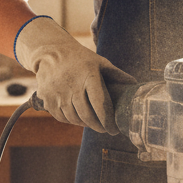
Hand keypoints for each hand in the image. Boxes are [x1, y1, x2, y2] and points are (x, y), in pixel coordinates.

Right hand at [14, 18, 133, 133]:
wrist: (50, 53)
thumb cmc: (80, 58)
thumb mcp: (99, 62)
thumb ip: (116, 74)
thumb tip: (134, 84)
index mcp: (88, 76)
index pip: (100, 104)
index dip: (108, 120)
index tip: (115, 129)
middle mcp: (72, 86)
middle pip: (87, 115)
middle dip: (99, 126)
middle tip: (106, 130)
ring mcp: (58, 93)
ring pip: (74, 118)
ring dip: (85, 125)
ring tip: (94, 124)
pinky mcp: (47, 99)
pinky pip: (62, 117)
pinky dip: (72, 121)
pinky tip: (79, 119)